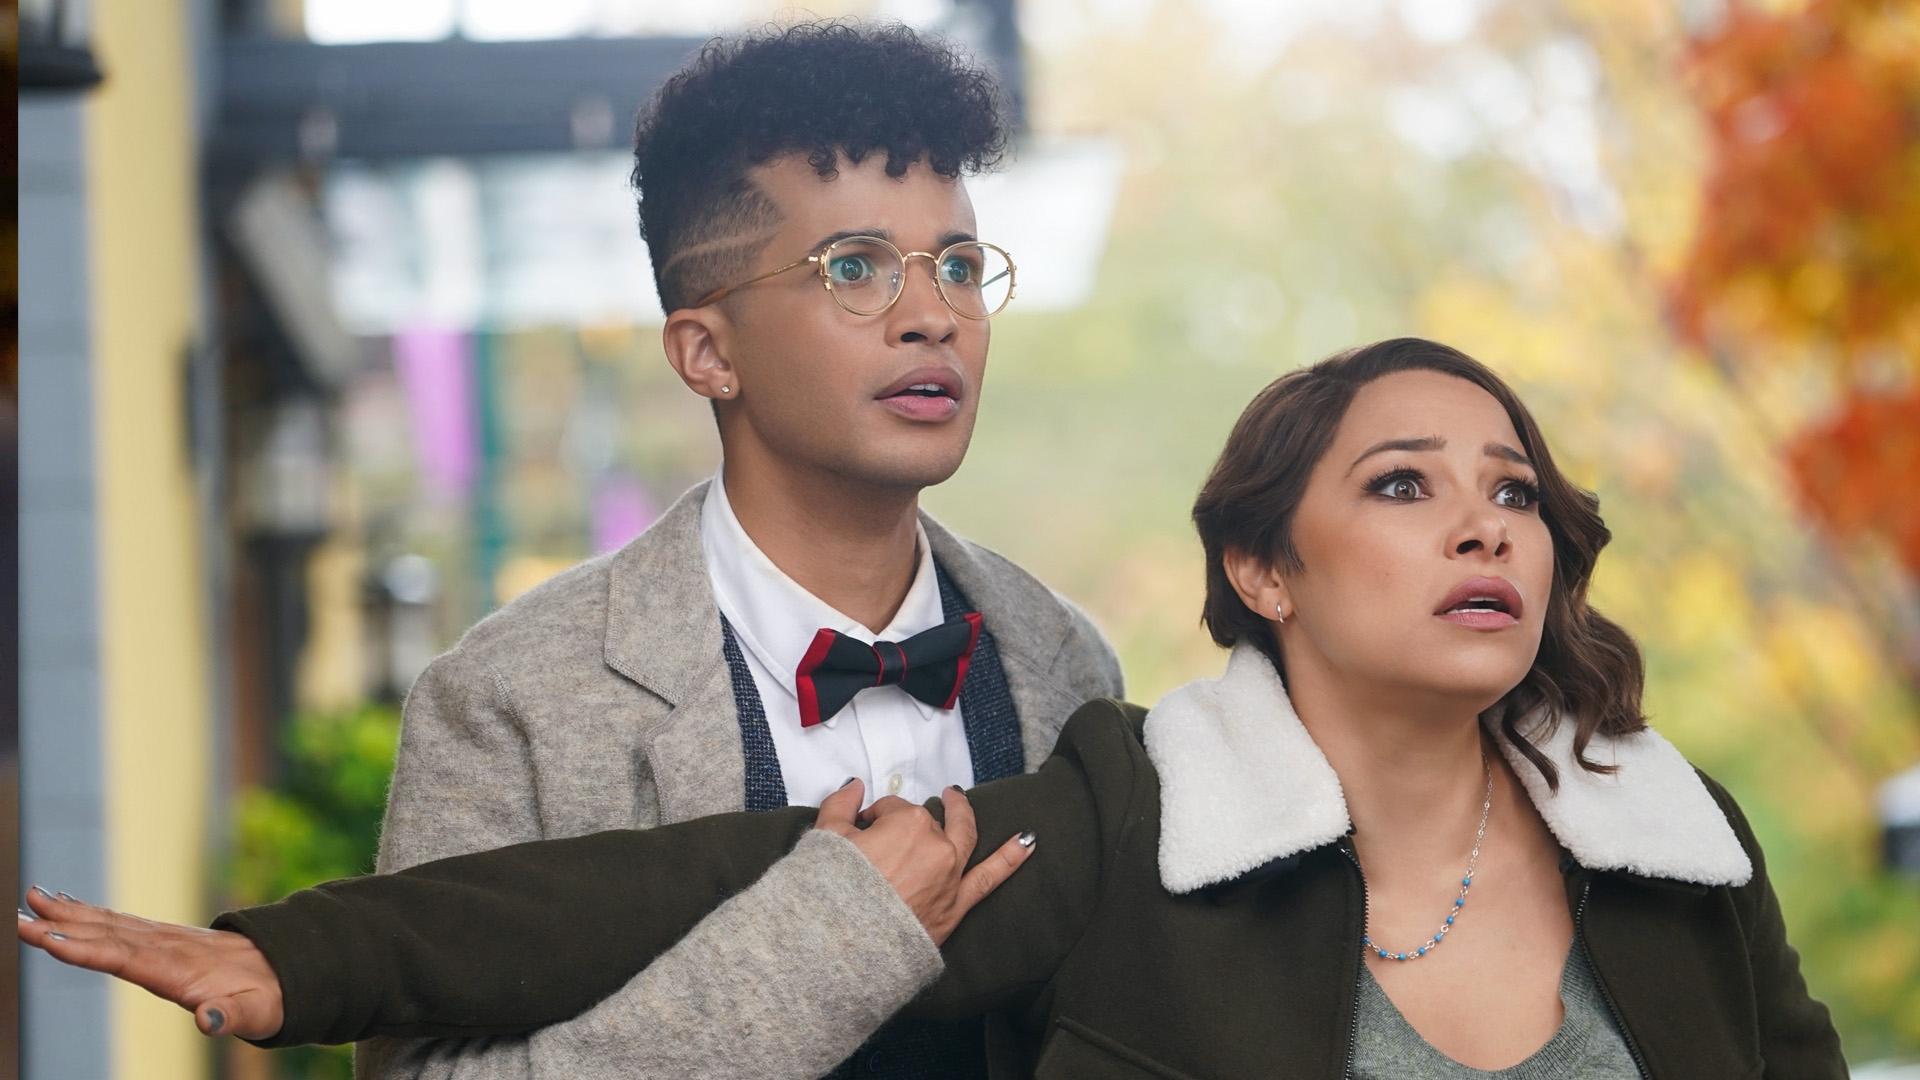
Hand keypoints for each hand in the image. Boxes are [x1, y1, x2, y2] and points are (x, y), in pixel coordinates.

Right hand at [17, 887, 284, 1039]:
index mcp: (180, 969)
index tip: (50, 939)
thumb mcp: (256, 1014)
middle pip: (108, 934)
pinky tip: (67, 906)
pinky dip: (91, 914)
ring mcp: (165, 940)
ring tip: (34, 897)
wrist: (286, 972)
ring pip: (110, 924)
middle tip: (22, 913)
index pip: (124, 958)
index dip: (87, 948)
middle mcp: (167, 948)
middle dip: (64, 925)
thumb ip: (230, 1017)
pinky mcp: (163, 940)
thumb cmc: (267, 1000)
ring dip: (71, 913)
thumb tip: (208, 1020)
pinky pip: (120, 924)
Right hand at [813, 780, 1033, 944]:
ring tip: (958, 799)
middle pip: (926, 822)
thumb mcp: (826, 837)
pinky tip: (1029, 841)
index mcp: (908, 822)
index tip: (859, 831)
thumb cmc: (831, 888)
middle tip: (895, 820)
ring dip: (964, 815)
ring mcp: (951, 875)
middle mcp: (937, 844)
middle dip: (908, 820)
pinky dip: (1011, 859)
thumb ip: (842, 803)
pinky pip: (990, 879)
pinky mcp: (956, 906)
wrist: (841, 943)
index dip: (873, 818)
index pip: (892, 809)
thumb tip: (855, 786)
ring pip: (963, 837)